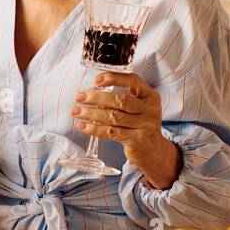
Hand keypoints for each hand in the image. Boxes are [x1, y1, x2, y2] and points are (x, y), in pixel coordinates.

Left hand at [71, 71, 180, 188]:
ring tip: (75, 111)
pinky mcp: (137, 140)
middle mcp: (150, 108)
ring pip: (113, 116)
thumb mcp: (137, 108)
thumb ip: (121, 98)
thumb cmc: (139, 125)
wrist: (153, 151)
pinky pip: (111, 132)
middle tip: (79, 97)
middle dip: (96, 97)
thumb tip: (90, 92)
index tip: (96, 79)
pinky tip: (82, 125)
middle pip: (120, 100)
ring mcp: (145, 125)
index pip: (132, 81)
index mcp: (150, 96)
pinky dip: (94, 128)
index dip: (114, 78)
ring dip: (91, 113)